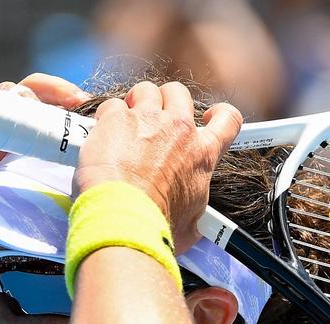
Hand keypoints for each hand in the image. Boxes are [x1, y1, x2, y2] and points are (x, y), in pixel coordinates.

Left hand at [73, 81, 241, 252]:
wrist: (125, 220)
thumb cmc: (157, 226)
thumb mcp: (192, 222)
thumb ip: (195, 207)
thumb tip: (194, 220)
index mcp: (202, 154)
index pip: (227, 120)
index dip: (218, 113)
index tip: (208, 117)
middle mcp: (178, 130)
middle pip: (178, 93)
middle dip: (165, 100)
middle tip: (151, 119)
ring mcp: (147, 120)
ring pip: (145, 90)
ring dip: (135, 103)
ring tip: (124, 124)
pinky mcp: (116, 119)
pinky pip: (111, 105)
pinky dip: (106, 118)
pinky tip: (101, 137)